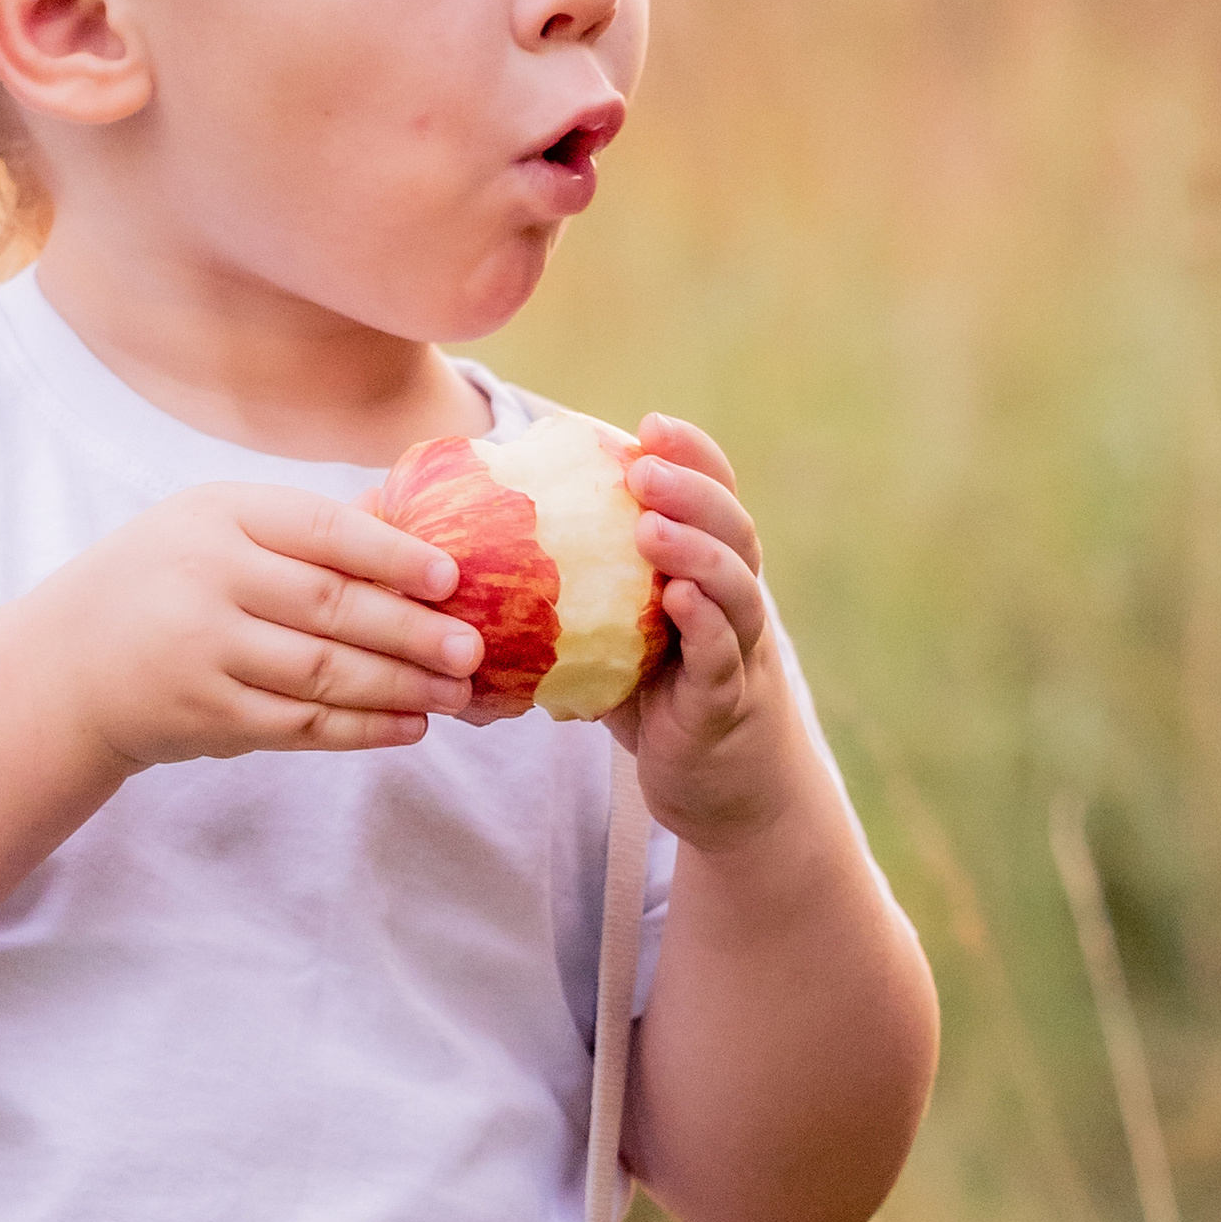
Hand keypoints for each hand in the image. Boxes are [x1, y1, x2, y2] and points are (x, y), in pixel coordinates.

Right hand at [61, 484, 481, 767]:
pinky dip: (361, 728)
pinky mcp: (207, 713)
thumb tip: (418, 529)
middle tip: (472, 648)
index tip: (452, 577)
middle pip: (332, 606)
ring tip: (454, 691)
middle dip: (413, 631)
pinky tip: (407, 727)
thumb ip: (307, 530)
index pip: (322, 529)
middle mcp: (209, 578)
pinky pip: (300, 724)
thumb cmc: (163, 583)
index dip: (394, 554)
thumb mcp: (216, 529)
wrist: (67, 666)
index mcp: (220, 515)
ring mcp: (204, 650)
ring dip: (400, 686)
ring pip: (324, 671)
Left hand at [611, 415, 803, 846]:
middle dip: (692, 491)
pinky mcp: (728, 704)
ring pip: (736, 589)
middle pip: (734, 530)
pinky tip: (677, 600)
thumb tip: (479, 554)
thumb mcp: (619, 638)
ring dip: (697, 550)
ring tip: (651, 524)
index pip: (716, 498)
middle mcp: (738, 603)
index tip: (650, 425)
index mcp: (714, 574)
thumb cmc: (660, 705)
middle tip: (644, 467)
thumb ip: (579, 597)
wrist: (724, 795)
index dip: (693, 457)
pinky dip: (705, 625)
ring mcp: (741, 654)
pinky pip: (723, 657)